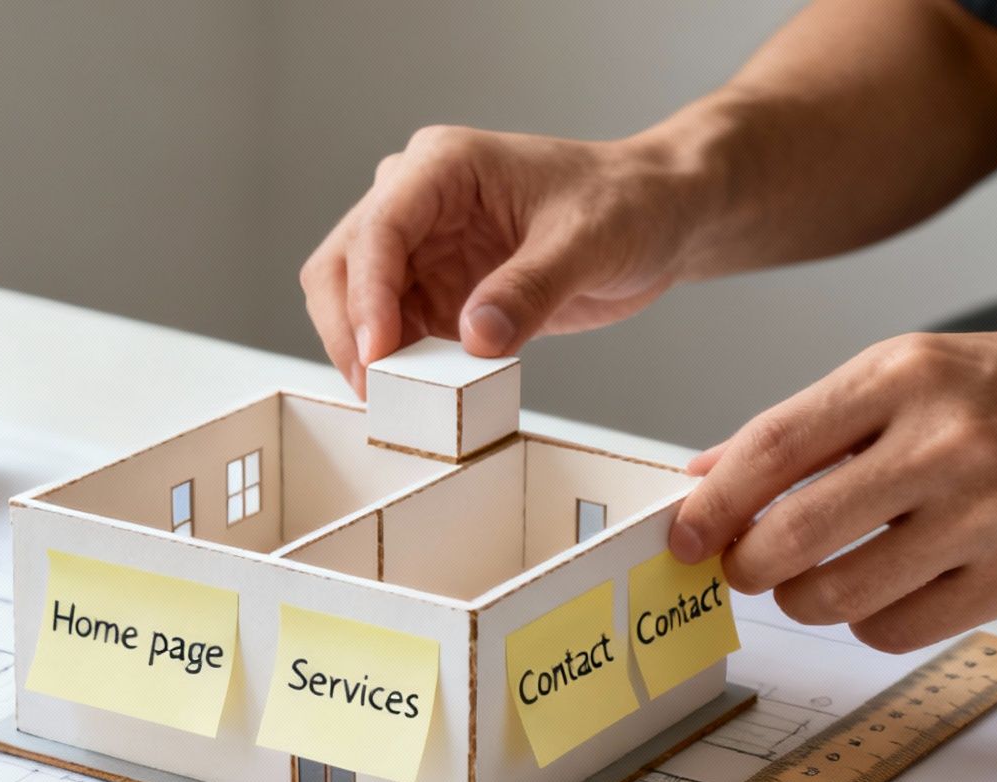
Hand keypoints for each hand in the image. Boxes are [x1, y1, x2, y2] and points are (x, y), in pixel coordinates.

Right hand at [299, 125, 709, 394]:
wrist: (655, 218)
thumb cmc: (625, 203)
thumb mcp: (587, 242)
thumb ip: (530, 290)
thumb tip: (475, 341)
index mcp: (443, 165)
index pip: (379, 228)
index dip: (367, 294)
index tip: (377, 353)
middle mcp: (416, 201)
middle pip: (342, 266)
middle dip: (349, 329)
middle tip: (375, 391)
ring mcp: (421, 249)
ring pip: (354, 305)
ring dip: (369, 355)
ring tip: (401, 401)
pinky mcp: (435, 292)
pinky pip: (396, 336)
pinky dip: (401, 369)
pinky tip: (426, 395)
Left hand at [670, 326, 996, 651]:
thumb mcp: (909, 373)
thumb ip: (806, 425)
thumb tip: (705, 474)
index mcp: (903, 377)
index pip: (774, 447)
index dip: (713, 503)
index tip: (682, 534)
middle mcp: (944, 442)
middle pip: (795, 534)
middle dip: (746, 566)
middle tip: (743, 568)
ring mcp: (985, 513)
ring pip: (840, 595)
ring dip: (803, 601)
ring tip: (813, 582)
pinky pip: (898, 628)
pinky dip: (867, 624)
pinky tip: (880, 594)